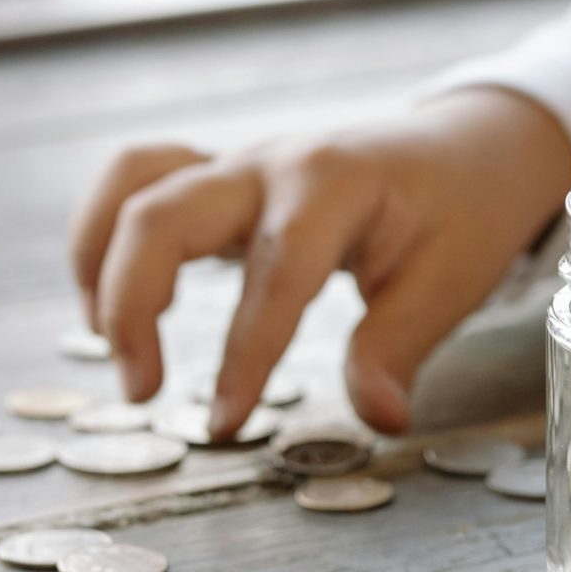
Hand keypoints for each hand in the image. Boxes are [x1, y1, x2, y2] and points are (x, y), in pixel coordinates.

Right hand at [70, 88, 570, 439]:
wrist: (467, 147)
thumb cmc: (461, 213)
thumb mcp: (449, 282)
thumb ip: (398, 348)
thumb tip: (379, 420)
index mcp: (335, 185)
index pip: (275, 273)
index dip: (245, 354)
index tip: (223, 424)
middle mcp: (272, 163)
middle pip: (164, 214)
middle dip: (133, 305)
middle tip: (141, 392)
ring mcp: (240, 162)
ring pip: (133, 185)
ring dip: (102, 263)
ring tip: (108, 345)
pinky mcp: (222, 175)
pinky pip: (138, 181)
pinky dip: (107, 235)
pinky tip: (115, 302)